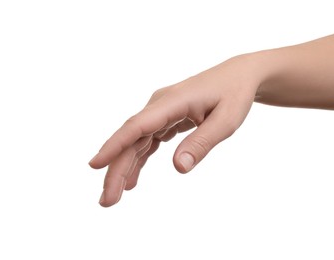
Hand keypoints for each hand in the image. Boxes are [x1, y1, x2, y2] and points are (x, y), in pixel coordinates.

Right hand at [89, 53, 264, 206]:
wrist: (238, 76)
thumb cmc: (234, 94)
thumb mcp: (226, 121)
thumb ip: (201, 143)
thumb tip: (179, 168)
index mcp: (173, 102)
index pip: (137, 125)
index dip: (115, 145)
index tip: (95, 165)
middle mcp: (160, 105)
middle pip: (131, 138)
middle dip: (117, 168)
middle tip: (107, 201)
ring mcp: (161, 111)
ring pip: (135, 142)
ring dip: (124, 167)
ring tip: (115, 196)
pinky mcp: (165, 118)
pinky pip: (147, 141)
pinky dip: (139, 160)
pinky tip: (133, 179)